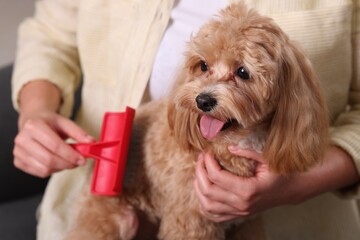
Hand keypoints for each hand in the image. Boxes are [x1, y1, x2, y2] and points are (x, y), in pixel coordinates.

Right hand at [13, 111, 94, 177]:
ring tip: (68, 160)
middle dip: (67, 163)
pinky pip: (39, 173)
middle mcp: (22, 139)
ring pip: (44, 169)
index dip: (71, 155)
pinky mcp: (18, 162)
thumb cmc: (50, 123)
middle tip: (78, 162)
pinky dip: (52, 170)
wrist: (33, 122)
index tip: (82, 159)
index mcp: (34, 126)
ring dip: (61, 168)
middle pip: (49, 160)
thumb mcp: (66, 123)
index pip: (55, 146)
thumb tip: (92, 143)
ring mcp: (18, 152)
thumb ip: (79, 133)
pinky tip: (57, 161)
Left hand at [193, 145, 358, 222]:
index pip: (217, 176)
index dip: (207, 162)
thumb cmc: (281, 172)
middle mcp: (241, 204)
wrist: (292, 189)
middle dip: (199, 172)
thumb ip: (248, 151)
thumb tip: (229, 146)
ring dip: (198, 188)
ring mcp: (239, 212)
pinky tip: (203, 190)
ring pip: (207, 205)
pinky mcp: (238, 214)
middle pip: (208, 190)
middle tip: (200, 158)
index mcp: (248, 190)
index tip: (207, 151)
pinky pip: (214, 215)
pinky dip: (204, 204)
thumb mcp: (268, 159)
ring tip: (199, 172)